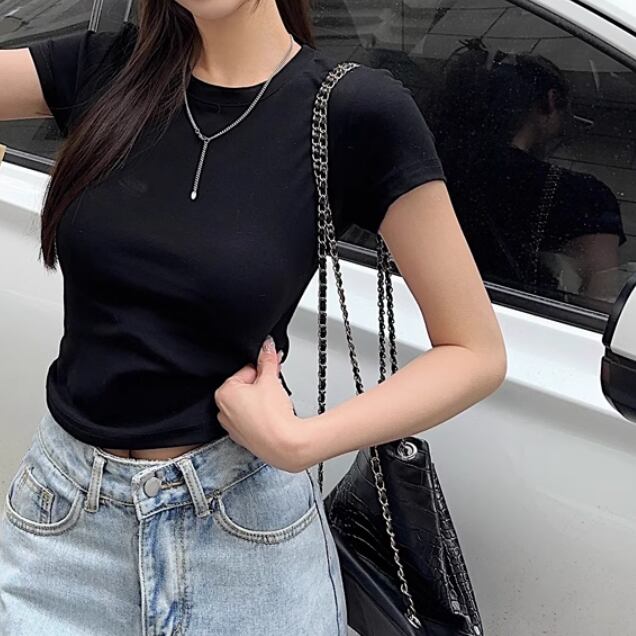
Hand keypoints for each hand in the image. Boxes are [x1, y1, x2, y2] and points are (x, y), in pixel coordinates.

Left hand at [214, 335, 306, 471]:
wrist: (285, 445)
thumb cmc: (273, 416)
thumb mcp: (271, 380)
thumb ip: (267, 360)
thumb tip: (267, 346)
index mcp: (223, 393)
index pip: (245, 371)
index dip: (262, 372)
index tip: (272, 374)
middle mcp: (222, 411)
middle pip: (245, 388)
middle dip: (261, 386)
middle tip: (274, 390)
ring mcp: (232, 426)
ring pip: (248, 404)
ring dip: (261, 401)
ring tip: (274, 405)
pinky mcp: (243, 438)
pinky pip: (250, 420)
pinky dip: (260, 416)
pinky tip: (272, 417)